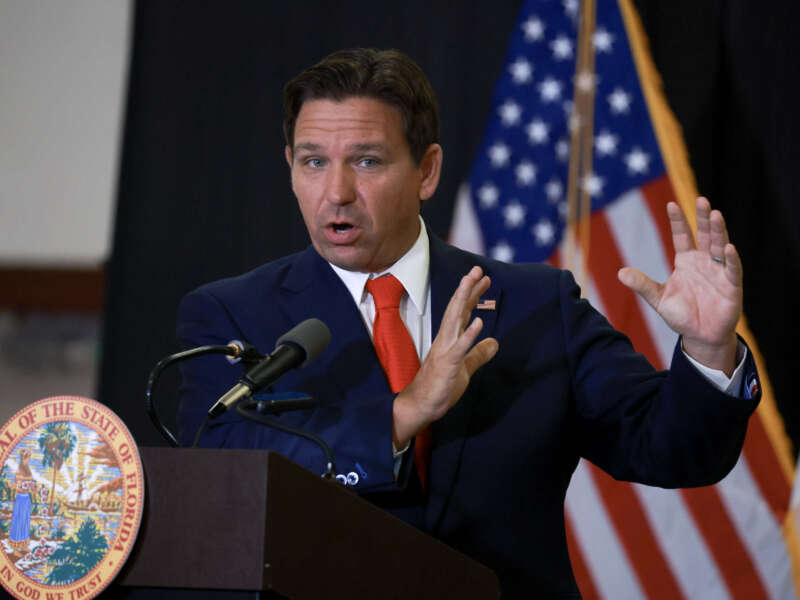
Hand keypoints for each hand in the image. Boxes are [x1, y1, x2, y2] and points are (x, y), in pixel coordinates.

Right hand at [392, 266, 498, 447]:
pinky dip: (469, 334)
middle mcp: (445, 339)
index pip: (461, 312)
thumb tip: (495, 343)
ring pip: (454, 320)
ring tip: (472, 282)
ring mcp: (445, 350)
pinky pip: (460, 347)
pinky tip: (478, 322)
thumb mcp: (465, 368)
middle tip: (477, 269)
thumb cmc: (440, 386)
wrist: (421, 405)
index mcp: (449, 339)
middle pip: (456, 309)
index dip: (472, 295)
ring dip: (463, 300)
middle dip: (467, 288)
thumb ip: (479, 354)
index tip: (482, 279)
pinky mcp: (448, 364)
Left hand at [617, 197, 741, 374]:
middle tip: (701, 199)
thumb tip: (620, 272)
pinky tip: (728, 247)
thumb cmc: (681, 315)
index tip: (671, 204)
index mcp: (686, 261)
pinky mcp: (732, 286)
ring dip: (719, 231)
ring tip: (716, 214)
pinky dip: (731, 259)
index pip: (682, 236)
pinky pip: (732, 269)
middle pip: (705, 234)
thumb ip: (642, 285)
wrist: (700, 336)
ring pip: (720, 246)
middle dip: (703, 217)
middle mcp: (704, 261)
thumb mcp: (658, 299)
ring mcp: (719, 272)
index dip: (678, 221)